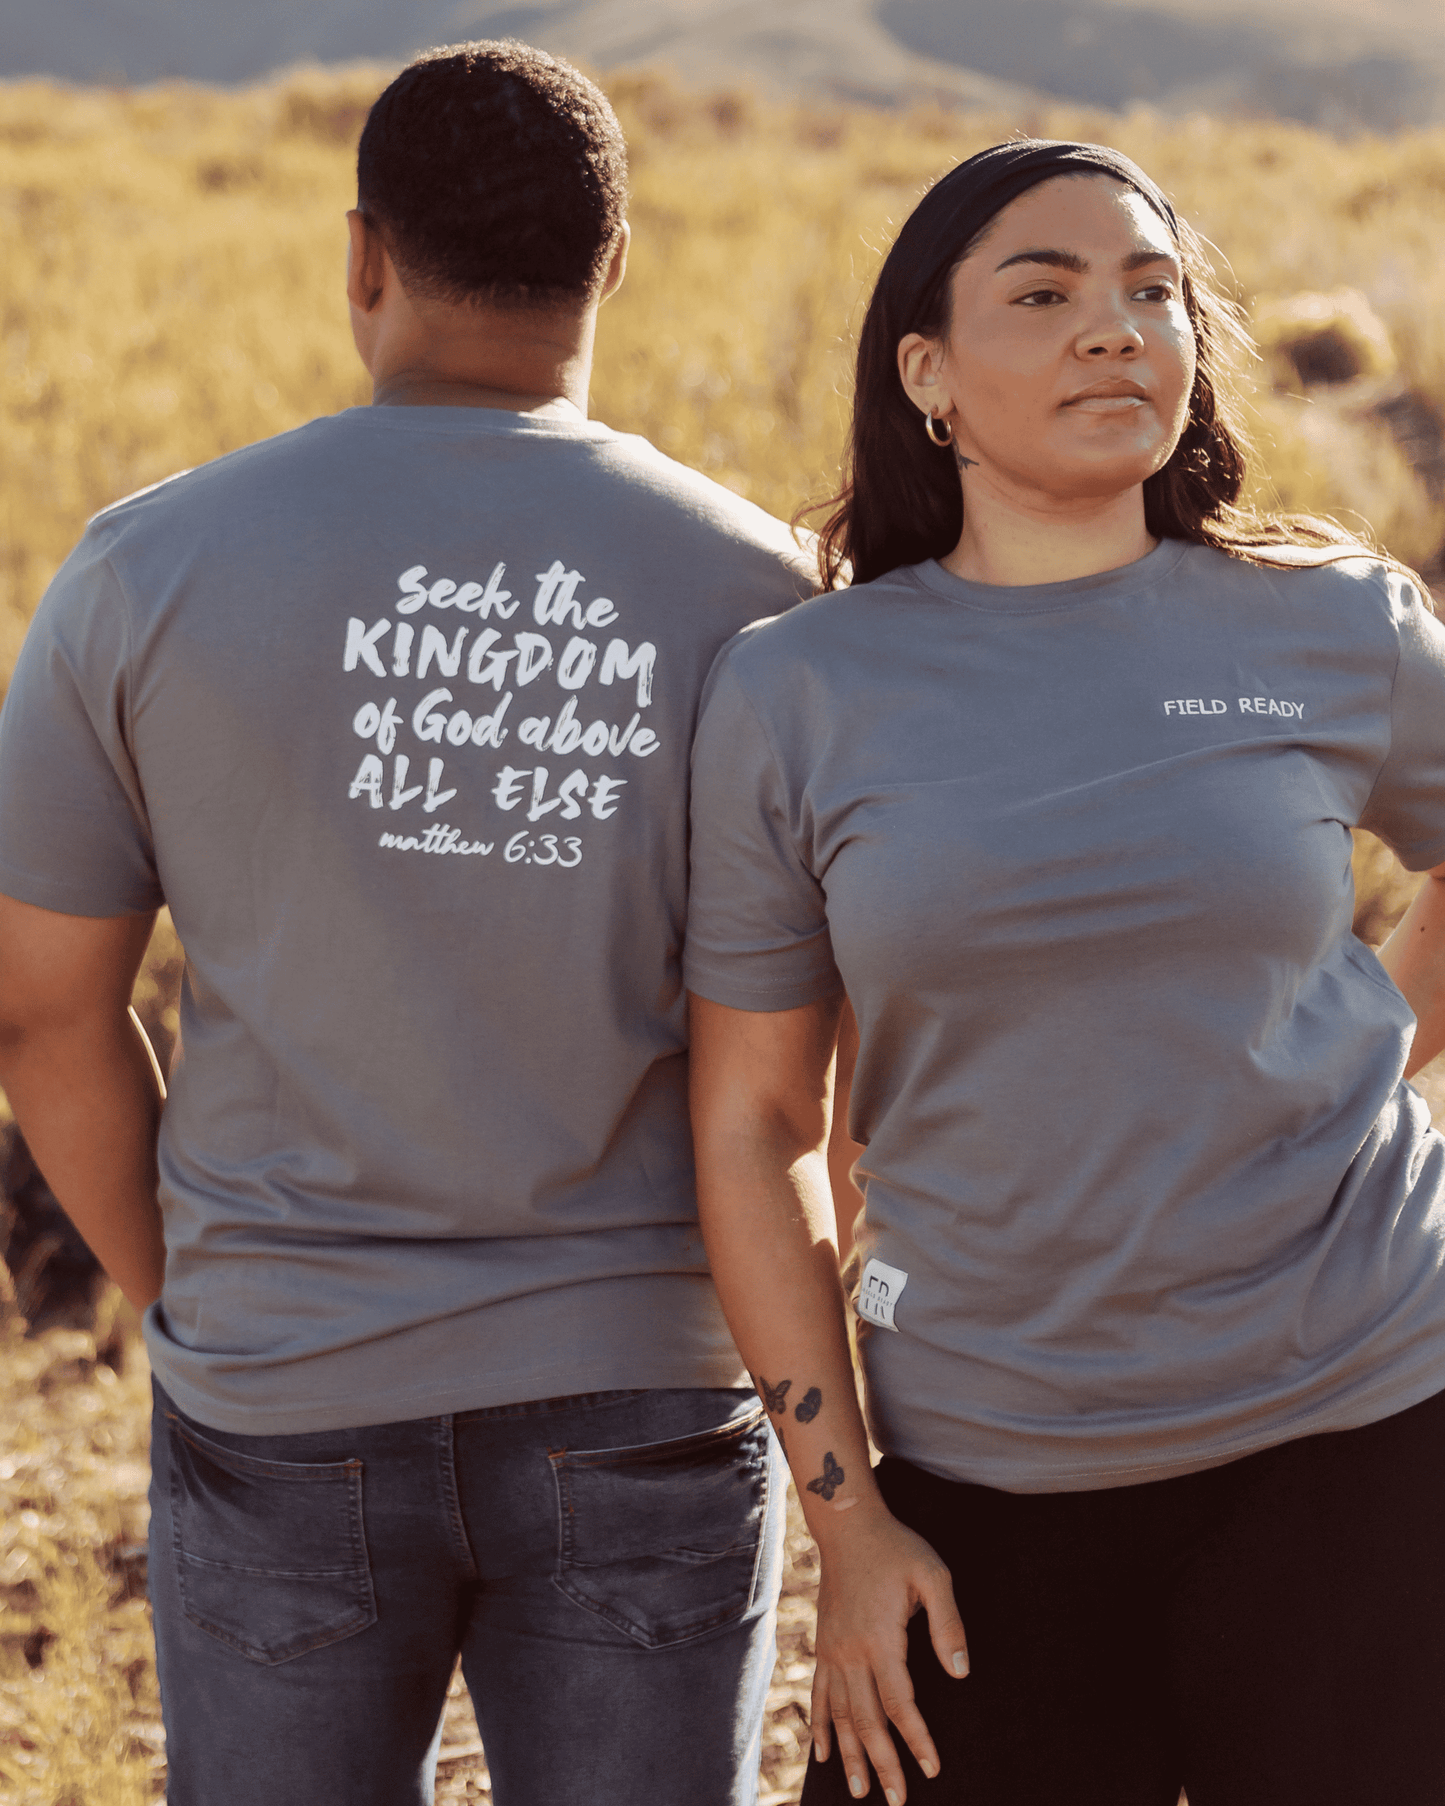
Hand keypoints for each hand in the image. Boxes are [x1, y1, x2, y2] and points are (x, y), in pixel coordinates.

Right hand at [810, 1503, 967, 1801]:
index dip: (916, 1739)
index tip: (932, 1768)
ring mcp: (833, 1650)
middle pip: (867, 1720)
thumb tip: (960, 1671)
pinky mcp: (823, 1644)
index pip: (900, 1704)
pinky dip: (821, 1726)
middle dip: (883, 1763)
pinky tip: (823, 1753)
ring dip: (850, 1755)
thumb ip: (948, 1623)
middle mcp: (851, 1652)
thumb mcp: (932, 1575)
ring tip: (859, 1791)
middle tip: (898, 1800)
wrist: (847, 1524)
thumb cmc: (895, 1548)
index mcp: (881, 1639)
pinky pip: (820, 1694)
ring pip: (840, 1715)